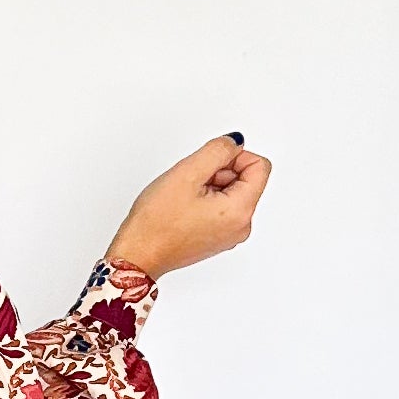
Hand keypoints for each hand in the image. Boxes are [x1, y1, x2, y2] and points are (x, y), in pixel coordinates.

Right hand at [106, 137, 271, 279]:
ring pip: (232, 193)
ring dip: (210, 185)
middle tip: (192, 183)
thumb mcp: (188, 172)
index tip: (210, 163)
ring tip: (185, 197)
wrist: (138, 255)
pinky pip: (221, 208)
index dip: (235, 156)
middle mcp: (242, 226)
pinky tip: (184, 207)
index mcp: (241, 211)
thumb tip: (234, 143)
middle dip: (220, 172)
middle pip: (246, 180)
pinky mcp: (217, 238)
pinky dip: (206, 200)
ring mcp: (230, 235)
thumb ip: (218, 150)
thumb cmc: (157, 223)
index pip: (260, 166)